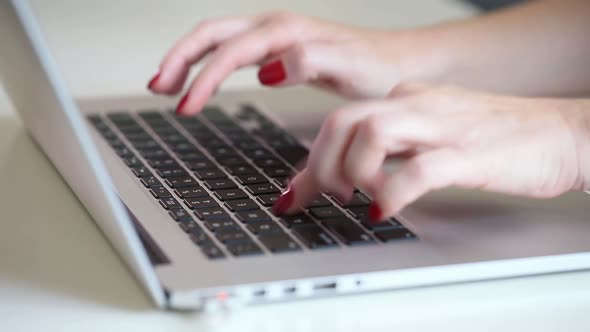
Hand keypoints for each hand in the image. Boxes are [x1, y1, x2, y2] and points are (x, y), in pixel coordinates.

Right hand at [147, 12, 420, 113]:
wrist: (398, 63)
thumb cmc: (375, 67)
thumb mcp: (347, 66)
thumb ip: (308, 62)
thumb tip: (267, 69)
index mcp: (285, 32)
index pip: (229, 51)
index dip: (202, 78)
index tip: (186, 107)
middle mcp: (276, 28)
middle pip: (212, 35)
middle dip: (180, 60)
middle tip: (158, 89)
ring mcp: (276, 37)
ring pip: (218, 40)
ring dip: (188, 59)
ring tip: (165, 84)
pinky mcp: (280, 49)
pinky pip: (234, 50)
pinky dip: (209, 63)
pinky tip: (203, 79)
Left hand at [272, 83, 589, 220]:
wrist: (561, 133)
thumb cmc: (496, 140)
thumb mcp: (432, 136)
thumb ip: (390, 151)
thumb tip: (347, 177)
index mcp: (406, 100)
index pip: (340, 121)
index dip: (309, 161)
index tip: (293, 193)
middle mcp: (417, 106)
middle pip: (344, 121)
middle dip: (320, 164)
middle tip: (322, 196)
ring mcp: (443, 127)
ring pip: (373, 131)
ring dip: (350, 170)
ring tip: (353, 197)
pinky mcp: (469, 153)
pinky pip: (420, 168)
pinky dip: (394, 189)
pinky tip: (385, 209)